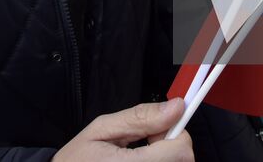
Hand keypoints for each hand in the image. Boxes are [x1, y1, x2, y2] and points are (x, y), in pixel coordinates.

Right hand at [55, 99, 192, 160]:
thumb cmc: (77, 159)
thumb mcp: (101, 129)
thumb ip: (140, 117)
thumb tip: (176, 107)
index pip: (180, 152)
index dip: (175, 134)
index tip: (157, 129)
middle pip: (184, 161)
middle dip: (170, 146)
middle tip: (145, 142)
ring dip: (165, 157)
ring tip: (139, 156)